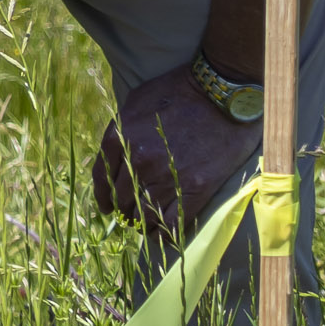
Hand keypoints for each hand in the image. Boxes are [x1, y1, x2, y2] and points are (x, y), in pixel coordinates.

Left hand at [91, 62, 261, 237]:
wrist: (221, 93)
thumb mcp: (137, 102)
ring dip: (144, 223)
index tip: (107, 207)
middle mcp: (138, 161)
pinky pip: (173, 223)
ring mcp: (166, 176)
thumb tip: (116, 154)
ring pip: (145, 215)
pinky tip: (165, 235)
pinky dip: (166, 233)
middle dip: (126, 210)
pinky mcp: (196, 189)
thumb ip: (122, 129)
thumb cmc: (178, 90)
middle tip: (132, 215)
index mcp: (120, 138)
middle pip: (123, 200)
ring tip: (148, 226)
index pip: (103, 179)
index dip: (103, 197)